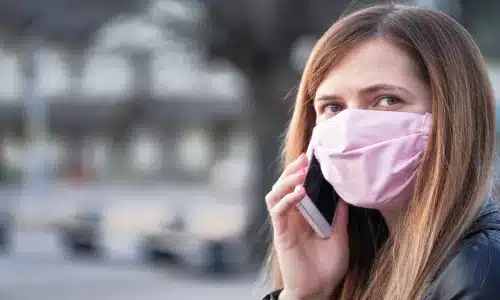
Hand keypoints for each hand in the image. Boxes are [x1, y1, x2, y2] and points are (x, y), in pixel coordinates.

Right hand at [266, 153, 349, 299]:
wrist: (317, 290)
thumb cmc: (327, 267)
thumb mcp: (340, 237)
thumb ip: (339, 216)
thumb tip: (345, 194)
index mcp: (305, 215)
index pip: (298, 187)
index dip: (302, 172)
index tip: (313, 157)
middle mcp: (292, 217)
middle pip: (284, 186)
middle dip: (292, 170)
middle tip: (305, 158)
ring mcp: (285, 224)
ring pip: (275, 194)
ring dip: (286, 181)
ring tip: (300, 172)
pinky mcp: (281, 233)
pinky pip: (278, 211)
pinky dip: (287, 199)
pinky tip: (300, 193)